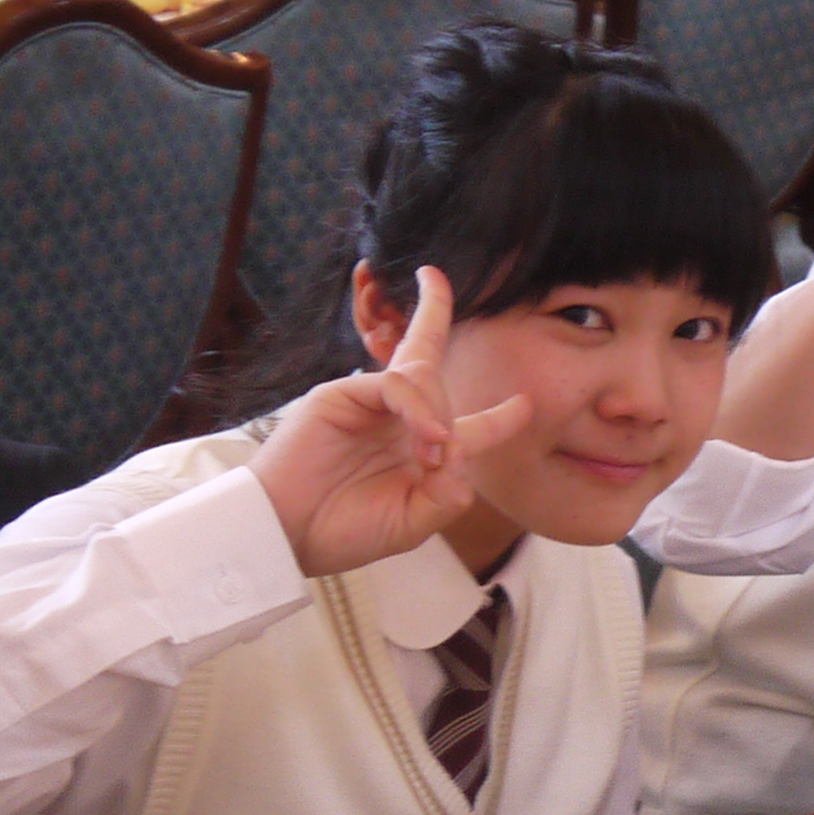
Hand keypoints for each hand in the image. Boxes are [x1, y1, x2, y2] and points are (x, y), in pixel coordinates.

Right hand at [250, 268, 532, 579]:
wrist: (288, 536)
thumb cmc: (345, 532)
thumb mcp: (411, 525)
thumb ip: (446, 497)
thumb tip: (460, 460)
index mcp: (420, 454)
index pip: (469, 427)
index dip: (500, 417)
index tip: (525, 404)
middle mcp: (397, 422)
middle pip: (427, 361)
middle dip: (433, 314)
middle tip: (434, 278)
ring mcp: (369, 405)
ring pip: (420, 374)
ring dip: (439, 409)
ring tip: (437, 448)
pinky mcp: (341, 396)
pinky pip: (393, 384)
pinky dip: (419, 406)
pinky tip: (429, 436)